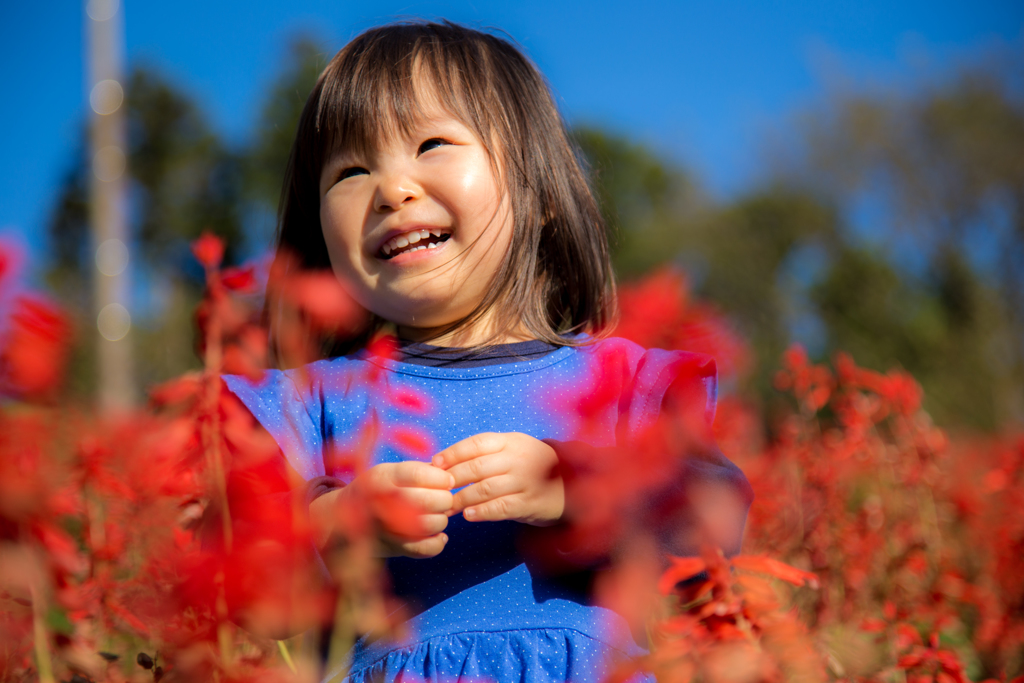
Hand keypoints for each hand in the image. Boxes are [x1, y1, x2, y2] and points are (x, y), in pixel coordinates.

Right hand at [318, 462, 454, 558]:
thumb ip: (420, 470)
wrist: (345, 516)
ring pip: (429, 525)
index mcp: (381, 477)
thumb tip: (450, 473)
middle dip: (445, 500)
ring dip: (441, 520)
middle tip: (445, 499)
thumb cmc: (380, 489)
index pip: (416, 474)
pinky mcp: (392, 547)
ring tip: (438, 514)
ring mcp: (384, 526)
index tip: (449, 480)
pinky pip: (424, 549)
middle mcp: (380, 501)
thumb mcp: (392, 472)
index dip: (440, 477)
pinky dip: (438, 543)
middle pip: (426, 501)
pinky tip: (439, 535)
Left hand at [431, 432, 563, 526]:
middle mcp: (518, 458)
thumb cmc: (530, 467)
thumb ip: (485, 454)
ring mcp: (525, 481)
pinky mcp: (530, 503)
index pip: (476, 444)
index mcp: (510, 441)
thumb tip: (443, 462)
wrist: (568, 485)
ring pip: (486, 488)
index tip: (434, 464)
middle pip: (478, 467)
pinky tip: (469, 515)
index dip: (453, 453)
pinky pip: (502, 507)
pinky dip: (483, 511)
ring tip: (447, 506)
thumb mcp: (512, 450)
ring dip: (462, 498)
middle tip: (435, 490)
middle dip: (452, 479)